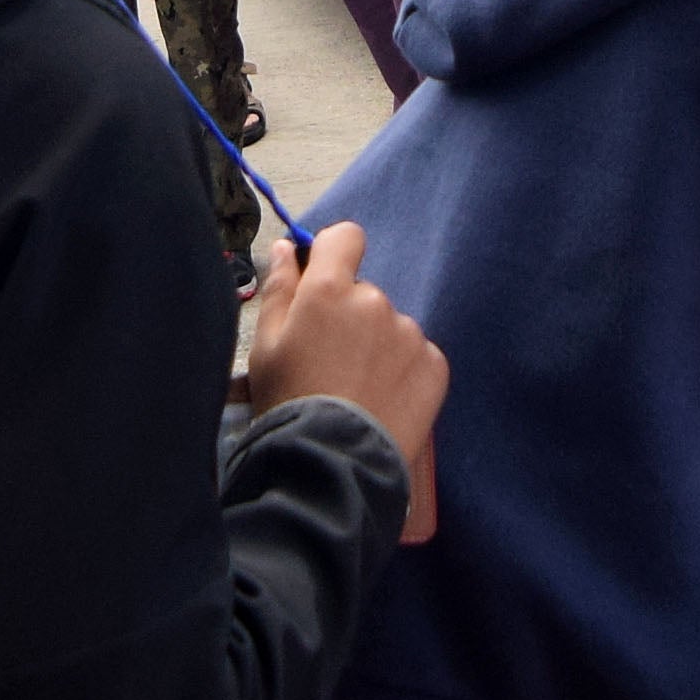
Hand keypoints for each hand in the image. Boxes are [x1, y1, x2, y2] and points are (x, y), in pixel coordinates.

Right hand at [246, 217, 445, 537]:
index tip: (324, 282)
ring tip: (356, 391)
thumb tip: (285, 249)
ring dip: (377, 347)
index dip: (334, 254)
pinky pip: (416, 354)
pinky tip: (382, 401)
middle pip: (364, 293)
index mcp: (329, 290)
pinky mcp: (435, 364)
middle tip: (330, 364)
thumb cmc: (288, 402)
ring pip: (391, 326)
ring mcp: (410, 333)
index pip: (345, 237)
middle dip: (349, 318)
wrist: (332, 462)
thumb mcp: (265, 346)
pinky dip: (402, 372)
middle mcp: (375, 301)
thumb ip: (278, 289)